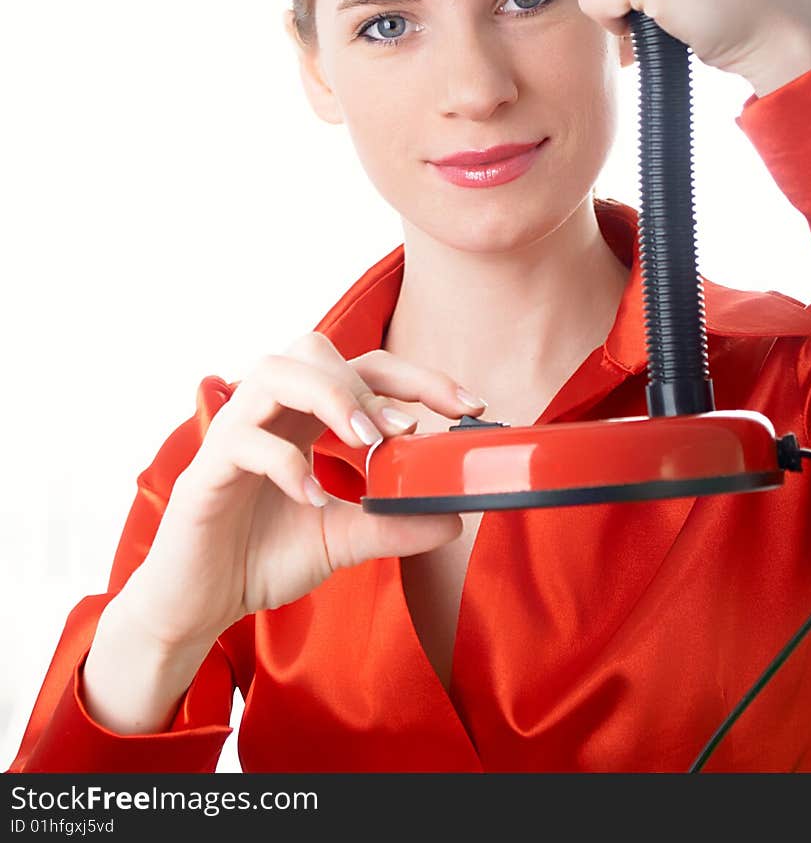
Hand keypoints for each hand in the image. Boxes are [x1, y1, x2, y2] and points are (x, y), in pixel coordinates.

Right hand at [119, 333, 481, 652]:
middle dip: (369, 380)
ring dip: (330, 398)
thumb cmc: (259, 556)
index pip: (364, 369)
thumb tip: (453, 518)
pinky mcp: (206, 470)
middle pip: (316, 349)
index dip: (418, 377)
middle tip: (408, 428)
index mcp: (304, 416)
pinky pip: (244, 441)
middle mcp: (269, 411)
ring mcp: (233, 433)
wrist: (197, 604)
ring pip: (275, 372)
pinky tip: (313, 498)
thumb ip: (390, 523)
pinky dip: (287, 463)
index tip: (470, 406)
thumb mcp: (341, 540)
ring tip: (368, 443)